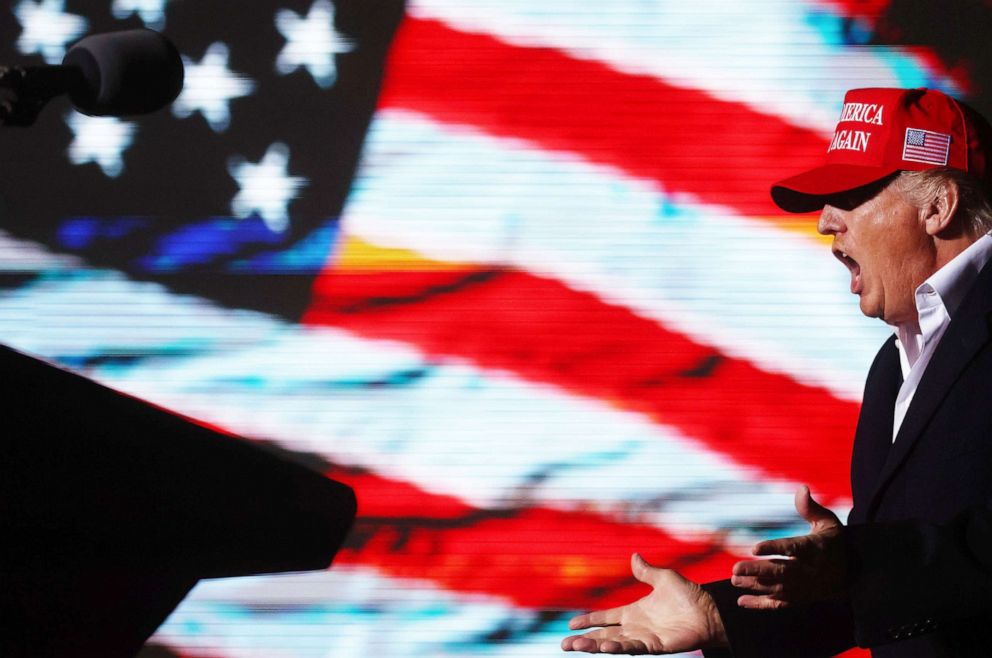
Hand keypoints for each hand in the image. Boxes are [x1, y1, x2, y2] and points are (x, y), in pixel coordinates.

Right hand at [561, 553, 727, 653]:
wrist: (709, 610)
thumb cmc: (690, 596)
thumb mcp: (664, 578)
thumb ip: (646, 571)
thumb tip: (634, 556)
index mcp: (634, 611)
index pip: (605, 618)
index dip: (589, 621)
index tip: (571, 624)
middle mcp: (635, 627)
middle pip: (603, 635)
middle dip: (584, 640)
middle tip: (564, 645)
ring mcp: (643, 637)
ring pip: (612, 644)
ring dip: (594, 646)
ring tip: (575, 647)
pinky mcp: (654, 646)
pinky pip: (632, 647)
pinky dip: (618, 648)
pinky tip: (605, 647)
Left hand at [731, 485, 845, 608]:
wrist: (852, 573)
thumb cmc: (833, 542)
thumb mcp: (827, 522)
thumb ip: (810, 508)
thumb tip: (801, 488)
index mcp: (814, 549)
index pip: (792, 548)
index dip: (774, 548)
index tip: (754, 548)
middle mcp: (808, 570)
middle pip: (781, 572)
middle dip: (758, 571)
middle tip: (735, 569)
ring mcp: (804, 587)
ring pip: (777, 589)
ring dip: (755, 586)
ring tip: (734, 580)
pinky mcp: (800, 598)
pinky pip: (779, 604)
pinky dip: (761, 604)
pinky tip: (741, 601)